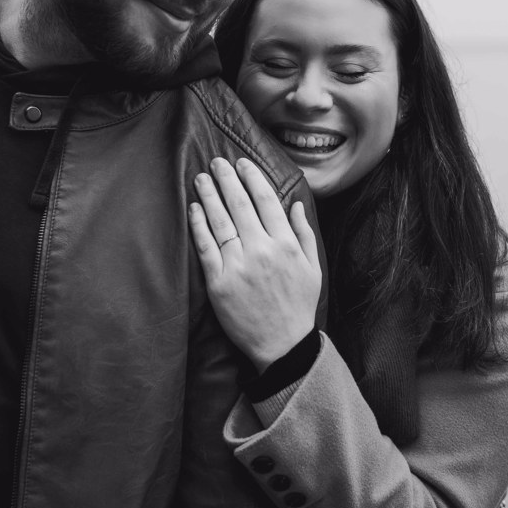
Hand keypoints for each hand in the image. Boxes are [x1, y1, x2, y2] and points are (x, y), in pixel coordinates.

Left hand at [189, 157, 321, 372]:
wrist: (282, 345)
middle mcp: (262, 251)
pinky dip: (199, 225)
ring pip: (220, 221)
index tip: (242, 163)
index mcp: (286, 244)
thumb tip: (296, 203)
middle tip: (217, 162)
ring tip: (201, 178)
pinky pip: (206, 247)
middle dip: (227, 179)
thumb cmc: (298, 305)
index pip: (266, 200)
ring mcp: (239, 266)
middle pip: (240, 205)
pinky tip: (194, 208)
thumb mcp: (313, 268)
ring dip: (209, 195)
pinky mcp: (219, 283)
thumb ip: (304, 233)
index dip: (252, 177)